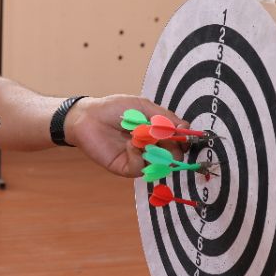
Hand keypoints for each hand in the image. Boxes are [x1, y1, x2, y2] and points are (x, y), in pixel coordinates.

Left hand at [66, 95, 186, 177]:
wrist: (88, 117)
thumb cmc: (115, 108)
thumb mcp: (143, 106)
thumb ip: (164, 117)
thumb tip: (186, 127)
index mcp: (158, 133)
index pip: (179, 141)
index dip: (184, 140)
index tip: (187, 136)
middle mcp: (152, 148)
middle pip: (173, 156)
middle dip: (173, 148)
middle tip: (165, 138)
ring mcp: (140, 159)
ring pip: (159, 165)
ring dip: (154, 151)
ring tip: (143, 136)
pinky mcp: (125, 168)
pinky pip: (139, 168)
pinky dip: (138, 155)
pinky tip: (130, 143)